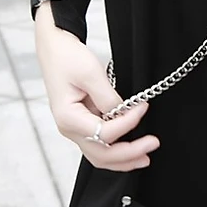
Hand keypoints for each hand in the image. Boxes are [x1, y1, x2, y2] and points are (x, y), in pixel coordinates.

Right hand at [34, 6, 159, 170]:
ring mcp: (75, 128)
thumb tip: (123, 114)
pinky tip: (131, 145)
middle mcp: (70, 129)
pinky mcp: (81, 123)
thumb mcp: (91, 73)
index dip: (127, 123)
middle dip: (129, 154)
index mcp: (68, 118)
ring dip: (123, 158)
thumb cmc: (67, 58)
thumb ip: (108, 97)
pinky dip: (116, 148)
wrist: (54, 48)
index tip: (143, 107)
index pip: (104, 132)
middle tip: (152, 145)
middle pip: (101, 154)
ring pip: (100, 154)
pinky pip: (99, 143)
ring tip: (145, 156)